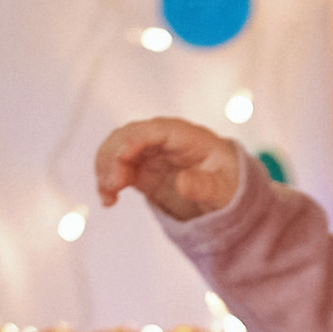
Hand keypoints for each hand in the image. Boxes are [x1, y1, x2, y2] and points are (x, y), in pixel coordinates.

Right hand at [93, 116, 243, 222]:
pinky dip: (107, 182)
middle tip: (112, 185)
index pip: (154, 130)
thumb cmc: (227, 182)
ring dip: (105, 169)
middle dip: (113, 156)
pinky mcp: (140, 169)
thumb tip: (182, 183)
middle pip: (127, 136)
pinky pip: (116, 169)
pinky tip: (108, 201)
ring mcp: (148, 153)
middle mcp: (161, 139)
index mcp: (184, 135)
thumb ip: (204, 185)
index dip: (134, 140)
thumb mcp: (224, 188)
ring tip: (108, 197)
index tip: (122, 158)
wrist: (223, 190)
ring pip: (115, 150)